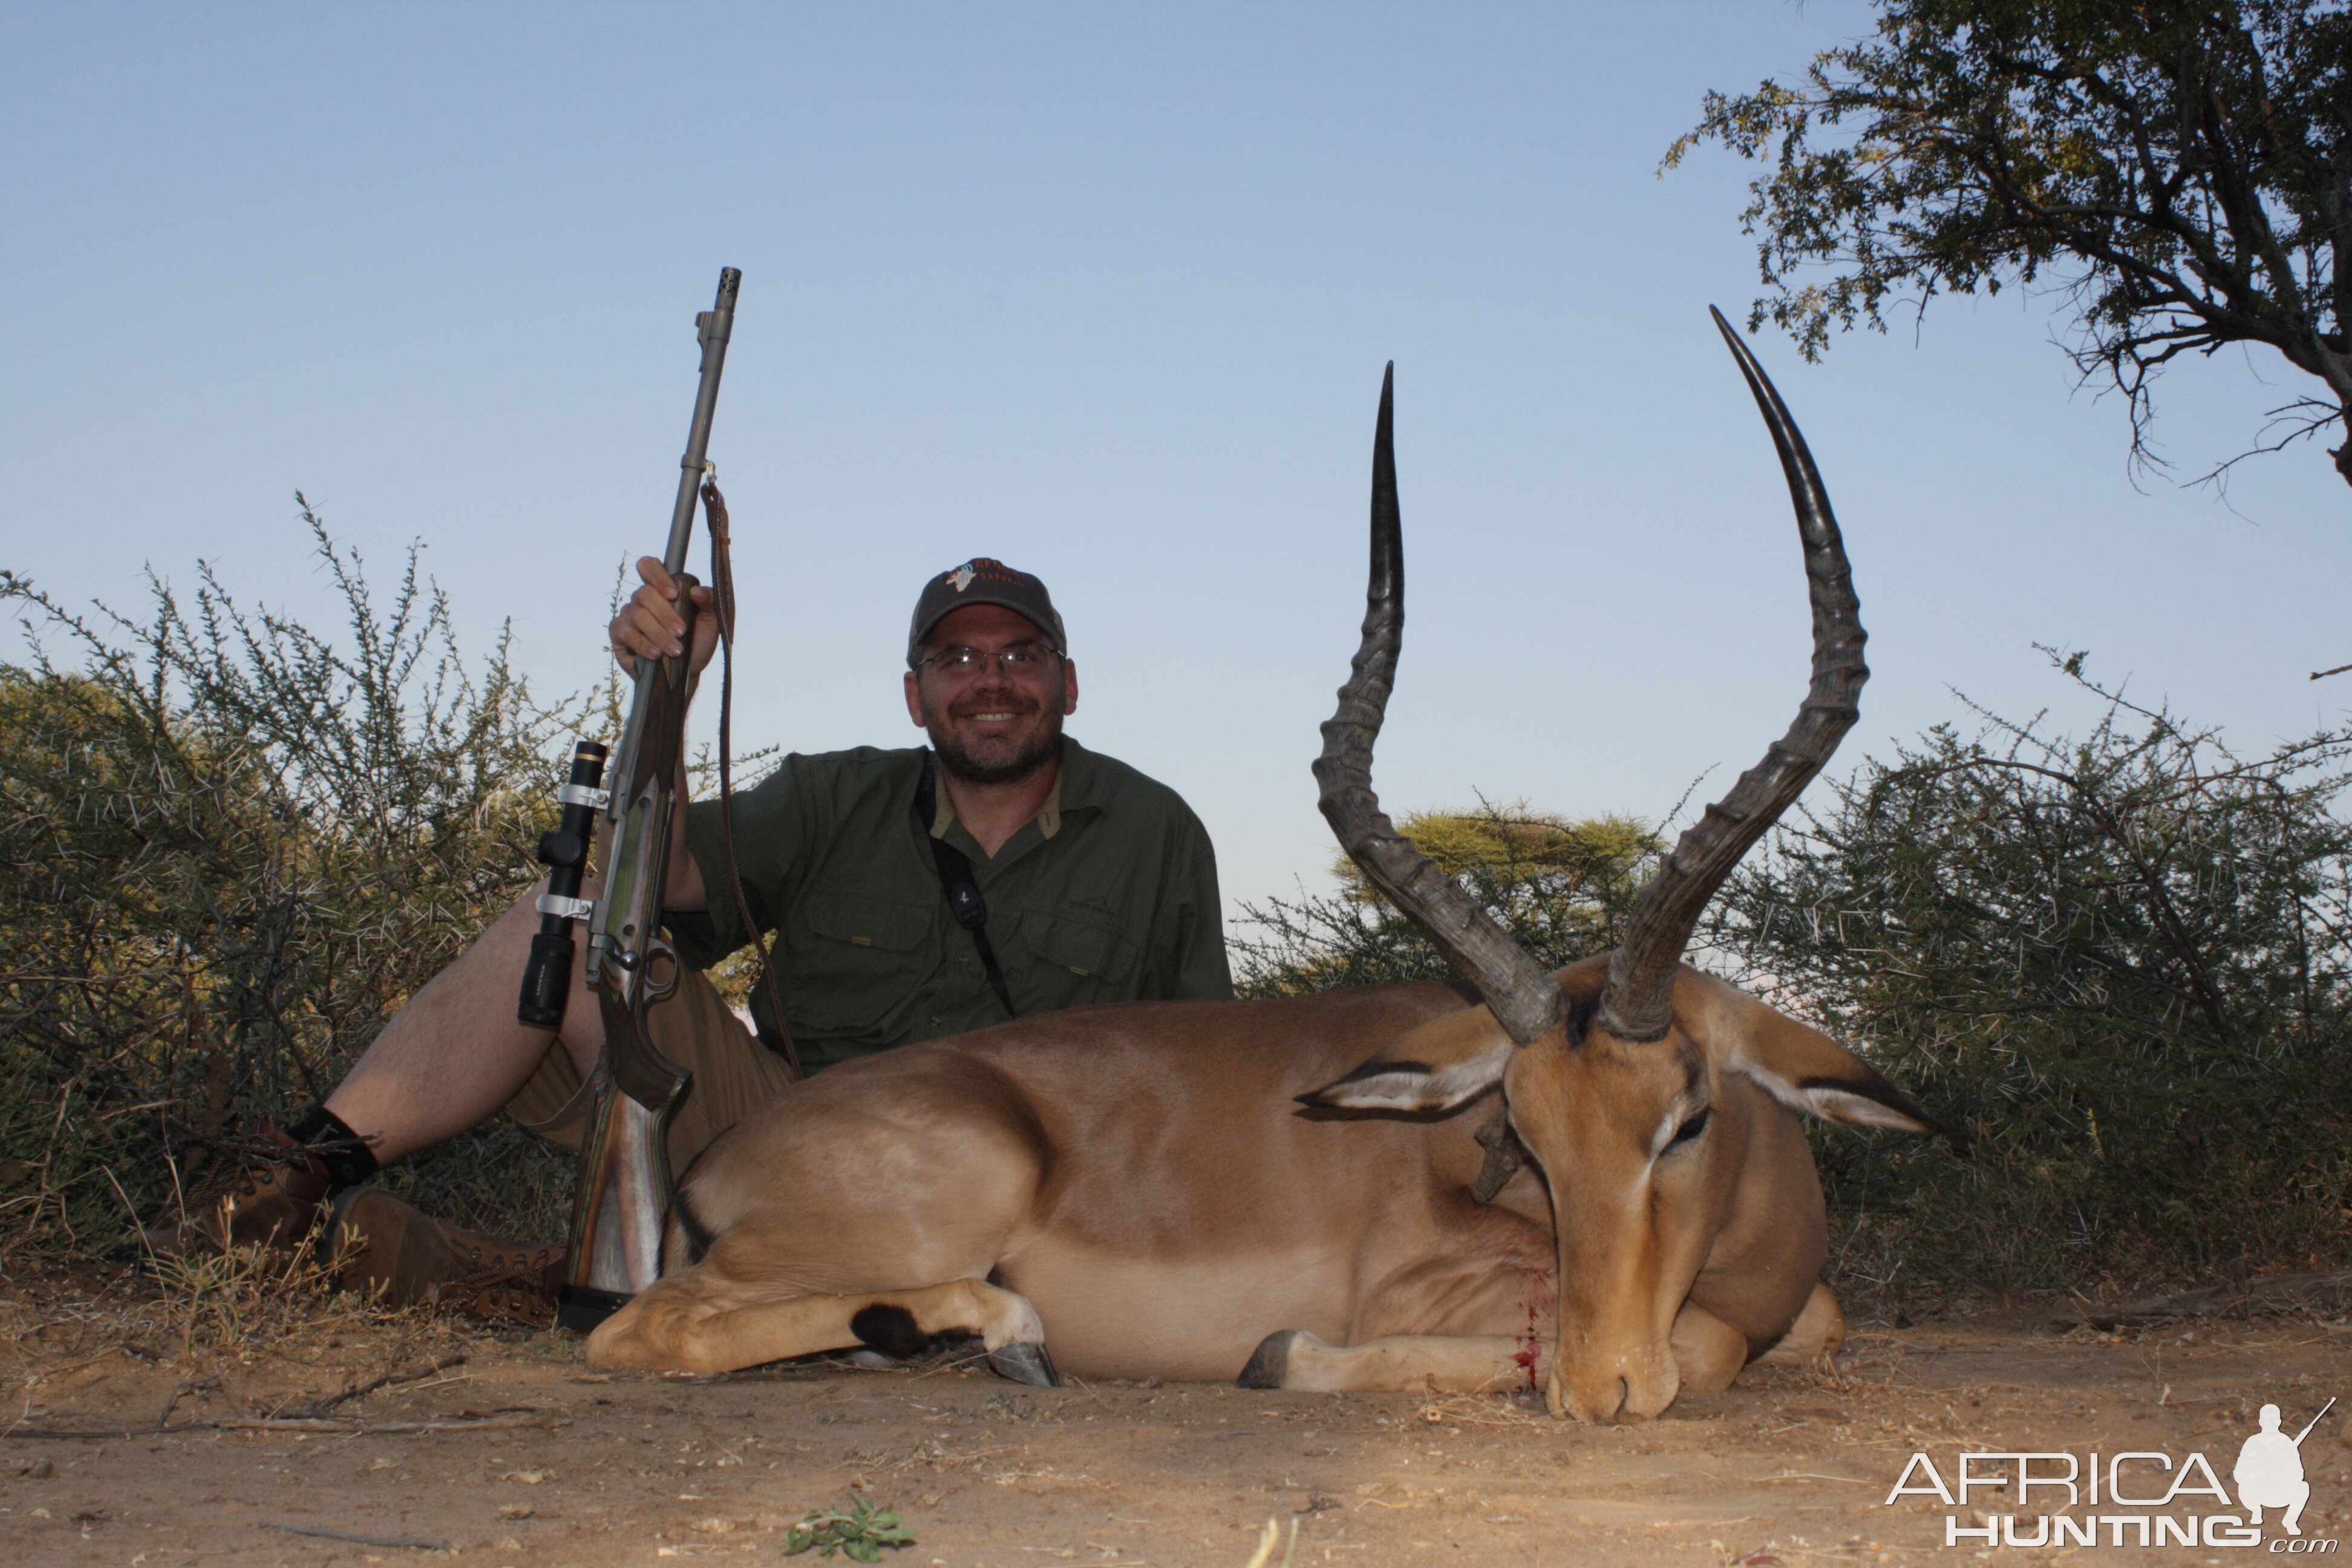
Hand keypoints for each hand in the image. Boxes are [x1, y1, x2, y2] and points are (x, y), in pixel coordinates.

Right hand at [609, 556, 719, 675]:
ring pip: (638, 615)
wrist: (687, 672)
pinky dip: (643, 644)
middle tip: (682, 632)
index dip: (657, 575)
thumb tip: (696, 591)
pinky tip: (656, 654)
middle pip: (645, 593)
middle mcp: (642, 599)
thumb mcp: (711, 622)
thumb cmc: (697, 642)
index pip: (649, 566)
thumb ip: (710, 602)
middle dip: (666, 614)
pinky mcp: (619, 635)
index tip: (674, 594)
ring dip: (659, 633)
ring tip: (676, 650)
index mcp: (662, 589)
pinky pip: (625, 633)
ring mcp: (628, 615)